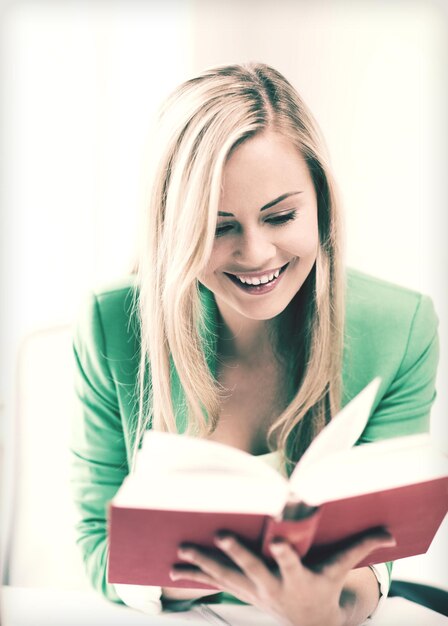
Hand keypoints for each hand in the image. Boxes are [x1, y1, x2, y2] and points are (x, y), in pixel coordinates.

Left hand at [169, 530, 394, 625]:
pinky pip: (215, 584)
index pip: (292, 564)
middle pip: (253, 570)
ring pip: (226, 577)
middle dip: (237, 554)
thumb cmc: (323, 588)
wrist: (308, 624)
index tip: (276, 538)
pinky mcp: (240, 592)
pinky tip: (173, 571)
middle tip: (219, 535)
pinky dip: (195, 577)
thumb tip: (389, 533)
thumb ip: (360, 547)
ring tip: (182, 551)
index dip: (284, 553)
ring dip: (203, 565)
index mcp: (298, 579)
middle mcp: (273, 587)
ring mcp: (253, 592)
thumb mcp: (340, 570)